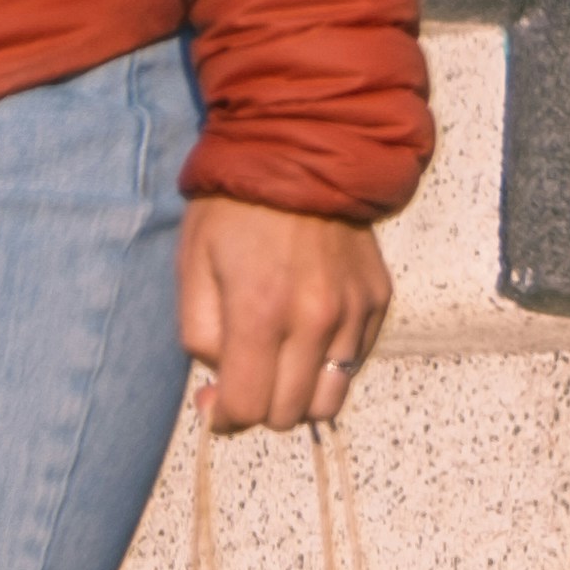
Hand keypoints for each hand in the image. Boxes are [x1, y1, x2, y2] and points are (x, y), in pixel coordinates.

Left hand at [183, 195, 393, 434]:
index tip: (212, 400)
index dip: (223, 417)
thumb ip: (200, 339)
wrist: (301, 152)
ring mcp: (353, 311)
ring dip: (299, 394)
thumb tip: (222, 384)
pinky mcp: (378, 300)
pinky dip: (329, 363)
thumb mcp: (192, 269)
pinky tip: (307, 331)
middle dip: (259, 408)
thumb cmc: (232, 211)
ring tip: (280, 365)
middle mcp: (315, 320)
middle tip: (241, 379)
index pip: (248, 408)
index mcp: (259, 312)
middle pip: (291, 414)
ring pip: (331, 399)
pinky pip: (356, 361)